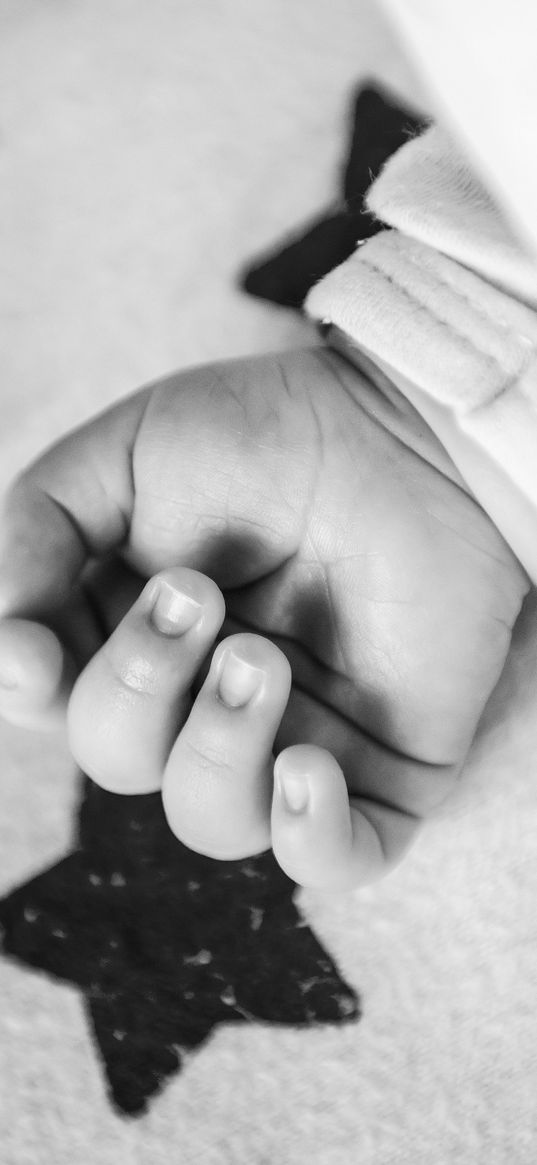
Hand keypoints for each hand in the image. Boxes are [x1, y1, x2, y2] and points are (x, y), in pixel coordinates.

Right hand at [0, 348, 527, 887]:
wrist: (404, 427)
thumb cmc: (261, 435)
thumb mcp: (115, 458)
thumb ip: (34, 539)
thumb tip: (9, 662)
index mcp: (134, 640)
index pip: (58, 706)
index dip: (33, 692)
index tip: (33, 650)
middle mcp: (202, 703)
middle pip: (122, 763)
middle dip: (138, 687)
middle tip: (194, 594)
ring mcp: (289, 740)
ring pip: (214, 819)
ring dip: (216, 746)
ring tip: (257, 658)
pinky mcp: (381, 768)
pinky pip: (338, 859)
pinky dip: (310, 841)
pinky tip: (304, 768)